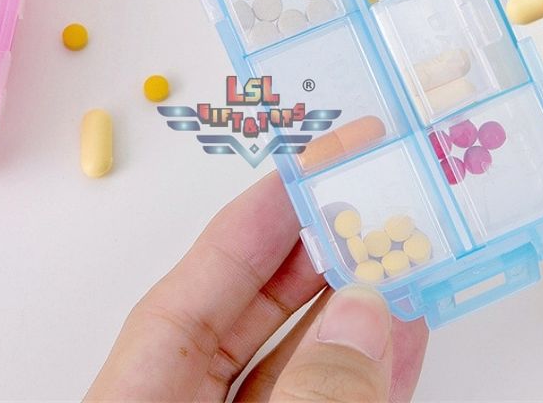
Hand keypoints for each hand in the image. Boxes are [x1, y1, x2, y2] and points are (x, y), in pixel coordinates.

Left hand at [85, 172, 427, 401]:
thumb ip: (304, 396)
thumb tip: (365, 315)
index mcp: (138, 393)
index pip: (198, 282)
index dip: (259, 216)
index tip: (313, 163)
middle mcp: (183, 400)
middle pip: (251, 312)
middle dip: (316, 252)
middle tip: (374, 196)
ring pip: (300, 362)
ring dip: (356, 313)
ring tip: (404, 254)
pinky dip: (367, 378)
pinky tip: (402, 334)